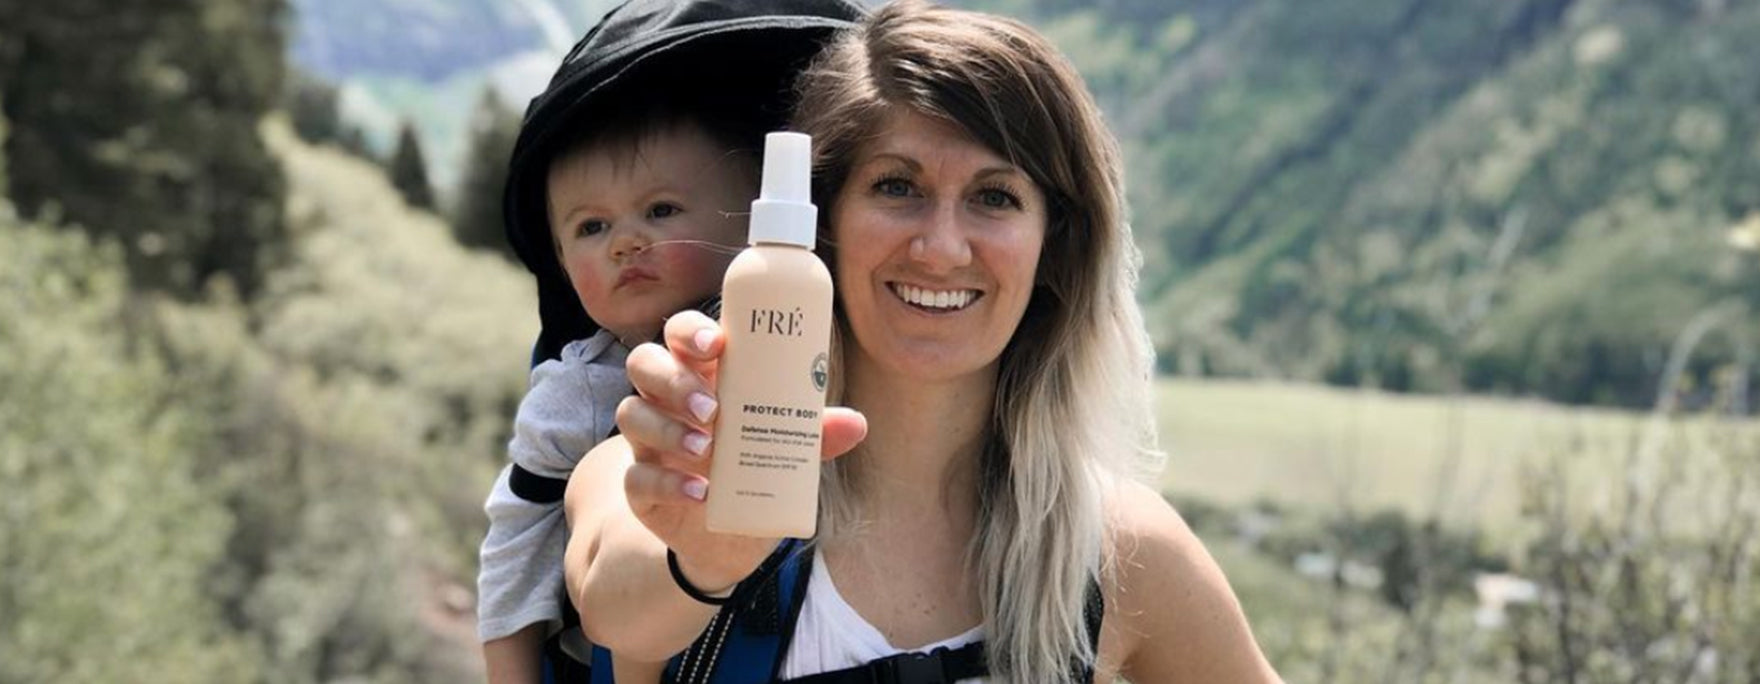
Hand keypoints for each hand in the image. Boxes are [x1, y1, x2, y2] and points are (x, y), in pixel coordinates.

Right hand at [616, 310, 866, 589]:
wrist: (734, 531)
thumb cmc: (756, 462)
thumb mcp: (787, 443)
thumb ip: (816, 431)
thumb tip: (856, 424)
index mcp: (701, 373)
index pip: (679, 334)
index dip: (689, 331)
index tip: (716, 343)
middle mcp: (666, 399)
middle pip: (645, 365)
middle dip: (675, 380)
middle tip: (714, 408)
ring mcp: (648, 441)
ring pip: (632, 415)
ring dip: (668, 428)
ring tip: (708, 449)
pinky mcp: (641, 487)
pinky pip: (637, 477)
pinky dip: (667, 483)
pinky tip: (700, 492)